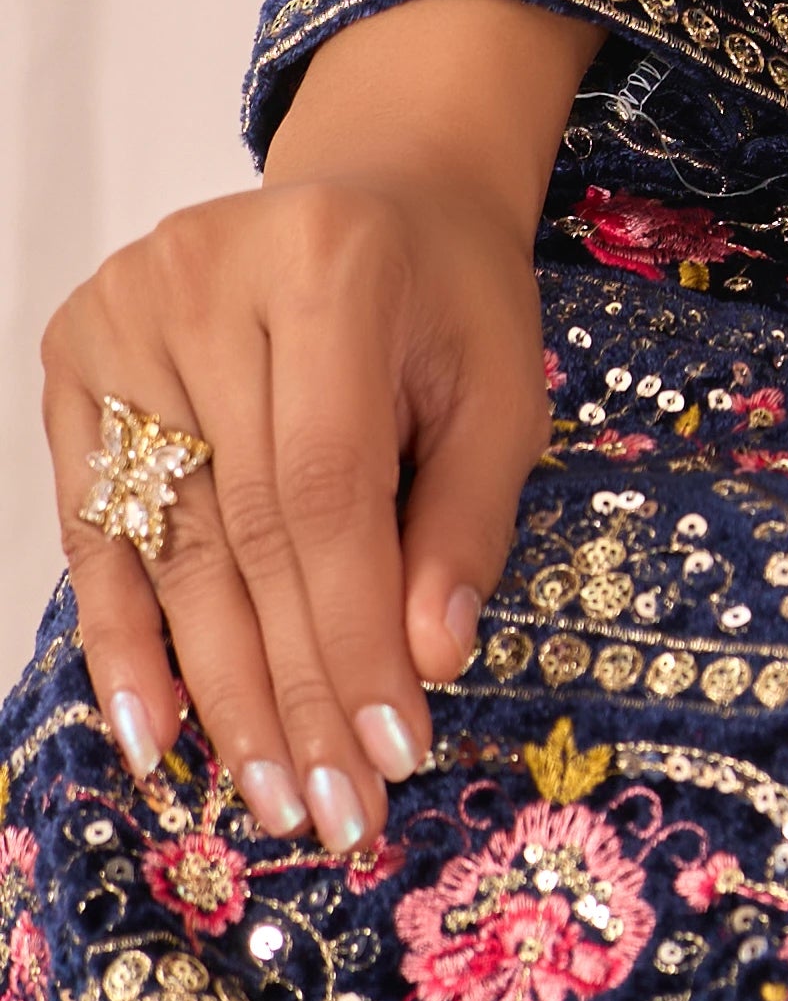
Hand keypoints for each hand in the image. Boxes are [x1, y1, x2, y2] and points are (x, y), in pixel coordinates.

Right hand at [37, 0, 596, 853]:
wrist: (381, 192)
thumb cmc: (450, 294)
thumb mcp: (501, 385)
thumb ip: (467, 519)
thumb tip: (429, 662)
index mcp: (327, 263)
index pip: (327, 486)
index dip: (354, 630)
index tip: (392, 753)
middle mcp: (202, 277)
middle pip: (245, 529)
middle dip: (295, 687)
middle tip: (332, 809)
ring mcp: (121, 314)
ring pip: (172, 546)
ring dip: (220, 689)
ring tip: (267, 796)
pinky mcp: (73, 357)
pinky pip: (97, 529)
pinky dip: (127, 638)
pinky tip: (157, 734)